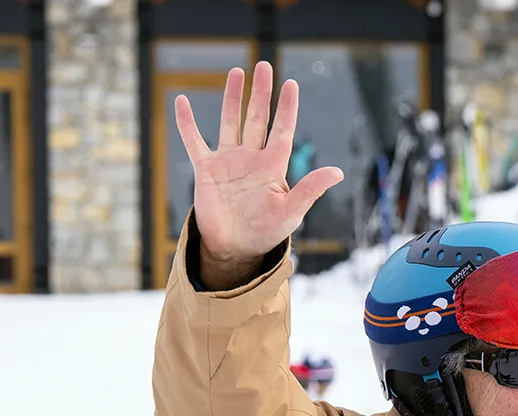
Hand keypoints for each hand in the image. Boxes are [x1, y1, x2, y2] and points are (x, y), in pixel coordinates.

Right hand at [173, 63, 344, 289]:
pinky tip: (180, 101)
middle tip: (264, 66)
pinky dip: (187, 123)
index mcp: (273, 167)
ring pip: (230, 122)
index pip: (282, 130)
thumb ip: (310, 190)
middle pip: (257, 118)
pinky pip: (194, 141)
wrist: (235, 248)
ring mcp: (228, 161)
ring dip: (232, 98)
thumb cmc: (265, 232)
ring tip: (237, 72)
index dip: (286, 108)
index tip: (291, 84)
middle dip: (261, 93)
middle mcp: (252, 158)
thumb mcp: (291, 212)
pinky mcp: (206, 169)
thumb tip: (337, 172)